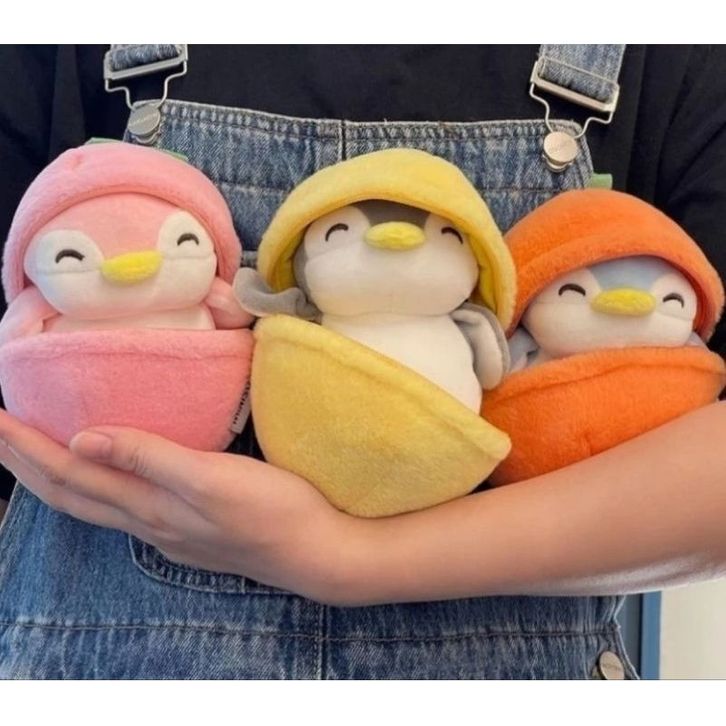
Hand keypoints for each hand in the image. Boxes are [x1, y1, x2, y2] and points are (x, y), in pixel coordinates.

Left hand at [0, 409, 353, 601]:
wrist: (316, 551)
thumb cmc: (273, 510)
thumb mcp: (213, 480)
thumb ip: (150, 458)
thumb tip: (82, 439)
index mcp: (149, 507)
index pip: (69, 476)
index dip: (27, 448)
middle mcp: (148, 523)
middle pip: (70, 495)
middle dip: (25, 464)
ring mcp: (167, 531)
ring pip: (94, 504)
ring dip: (55, 477)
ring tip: (33, 451)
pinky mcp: (187, 528)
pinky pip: (120, 505)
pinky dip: (93, 486)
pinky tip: (104, 474)